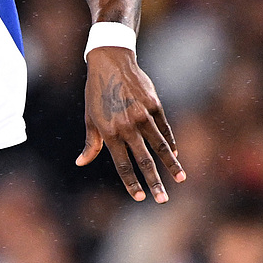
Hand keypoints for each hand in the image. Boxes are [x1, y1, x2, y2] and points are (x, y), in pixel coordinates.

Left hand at [77, 46, 183, 202]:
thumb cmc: (97, 93)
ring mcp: (142, 115)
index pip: (123, 165)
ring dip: (171, 165)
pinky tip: (174, 154)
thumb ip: (91, 143)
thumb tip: (81, 162)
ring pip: (160, 146)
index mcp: (109, 133)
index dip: (131, 183)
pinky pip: (164, 128)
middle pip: (144, 161)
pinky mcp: (154, 104)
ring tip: (180, 179)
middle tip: (162, 200)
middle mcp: (127, 126)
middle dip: (154, 183)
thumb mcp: (90, 118)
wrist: (111, 62)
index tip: (139, 197)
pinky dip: (170, 142)